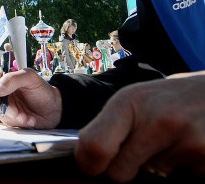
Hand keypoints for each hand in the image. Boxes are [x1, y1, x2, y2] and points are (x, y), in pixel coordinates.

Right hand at [0, 67, 61, 128]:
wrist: (54, 110)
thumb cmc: (43, 91)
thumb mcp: (31, 79)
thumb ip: (13, 79)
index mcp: (5, 77)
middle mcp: (1, 90)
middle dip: (3, 108)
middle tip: (17, 112)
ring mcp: (3, 103)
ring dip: (11, 116)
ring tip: (25, 116)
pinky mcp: (7, 115)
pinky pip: (3, 120)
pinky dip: (15, 121)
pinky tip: (27, 119)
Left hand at [75, 72, 204, 181]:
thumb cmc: (171, 98)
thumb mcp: (136, 100)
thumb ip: (110, 126)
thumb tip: (83, 156)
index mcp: (131, 102)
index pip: (96, 146)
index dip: (89, 163)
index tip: (93, 166)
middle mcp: (159, 120)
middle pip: (119, 172)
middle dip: (125, 168)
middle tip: (140, 151)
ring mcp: (188, 141)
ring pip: (153, 178)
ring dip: (159, 166)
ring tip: (172, 141)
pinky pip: (181, 178)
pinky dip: (183, 169)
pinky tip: (189, 147)